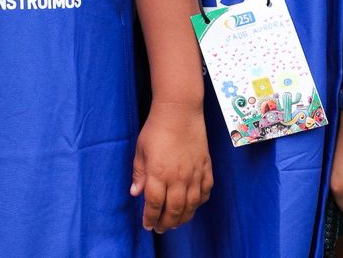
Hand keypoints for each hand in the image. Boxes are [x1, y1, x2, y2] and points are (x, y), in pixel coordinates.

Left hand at [131, 100, 211, 232]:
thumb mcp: (140, 150)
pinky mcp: (207, 169)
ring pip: (191, 206)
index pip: (154, 204)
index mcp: (158, 174)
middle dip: (166, 223)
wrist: (180, 112)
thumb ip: (139, 173)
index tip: (147, 226)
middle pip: (173, 210)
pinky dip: (199, 203)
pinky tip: (193, 206)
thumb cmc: (156, 129)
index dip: (150, 218)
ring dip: (183, 218)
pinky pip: (205, 193)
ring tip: (175, 223)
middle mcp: (178, 178)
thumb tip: (135, 193)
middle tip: (160, 229)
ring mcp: (195, 175)